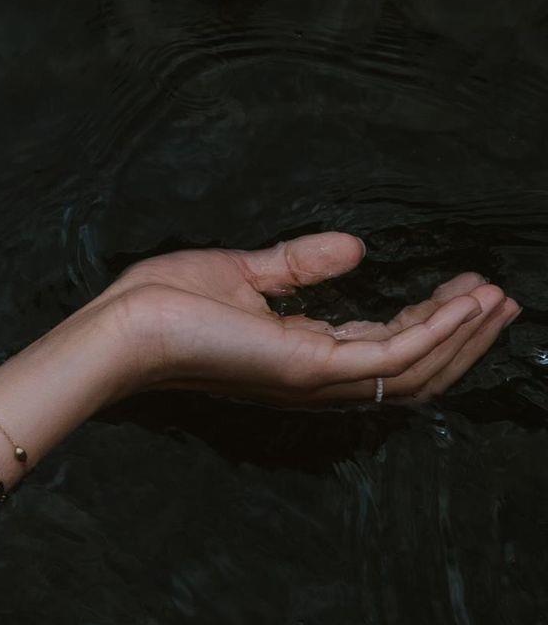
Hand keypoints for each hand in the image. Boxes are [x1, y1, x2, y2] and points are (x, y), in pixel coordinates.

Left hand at [96, 232, 519, 405]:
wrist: (122, 325)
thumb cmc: (163, 302)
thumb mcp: (243, 272)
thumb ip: (300, 264)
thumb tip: (356, 247)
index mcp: (302, 354)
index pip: (384, 344)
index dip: (430, 318)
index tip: (465, 288)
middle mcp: (318, 376)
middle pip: (413, 364)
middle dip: (462, 333)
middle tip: (502, 298)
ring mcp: (317, 377)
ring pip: (414, 366)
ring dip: (461, 332)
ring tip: (496, 298)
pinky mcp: (310, 368)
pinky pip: (392, 354)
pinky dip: (434, 331)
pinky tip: (461, 305)